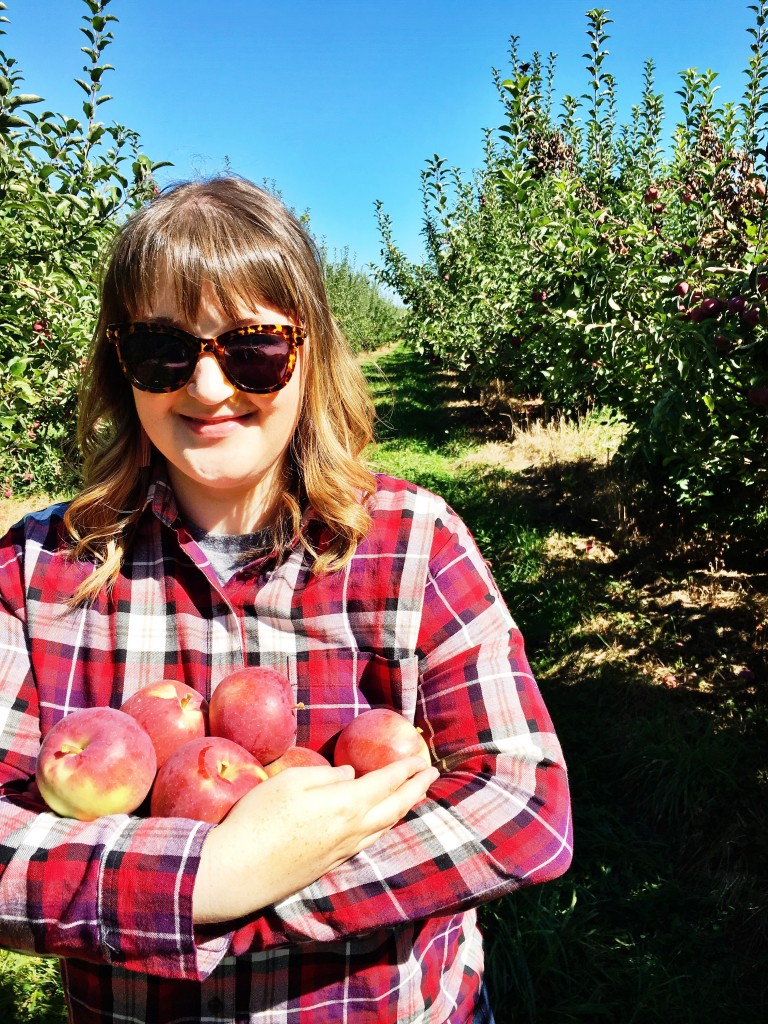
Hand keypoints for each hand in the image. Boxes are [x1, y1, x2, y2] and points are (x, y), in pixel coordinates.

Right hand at [193, 756, 437, 923]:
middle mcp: (352, 830)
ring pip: (385, 826)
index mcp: (345, 804)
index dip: (405, 769)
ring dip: (404, 807)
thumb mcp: (289, 783)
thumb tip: (349, 775)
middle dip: (416, 787)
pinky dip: (385, 826)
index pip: (385, 782)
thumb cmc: (259, 819)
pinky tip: (382, 822)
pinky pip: (370, 841)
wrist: (238, 872)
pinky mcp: (331, 865)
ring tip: (414, 794)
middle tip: (431, 773)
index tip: (421, 757)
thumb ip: (324, 775)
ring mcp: (343, 851)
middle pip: (395, 807)